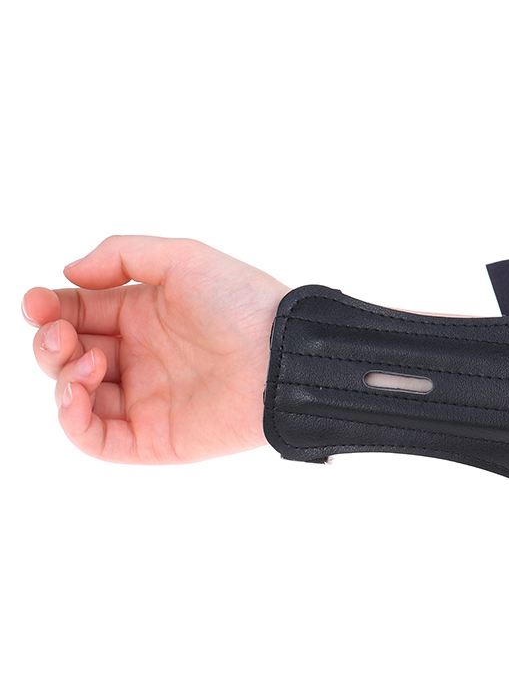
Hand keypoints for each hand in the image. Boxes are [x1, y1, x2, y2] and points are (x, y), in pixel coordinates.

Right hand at [23, 235, 290, 462]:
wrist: (284, 354)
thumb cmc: (243, 303)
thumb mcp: (182, 259)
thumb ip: (121, 256)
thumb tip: (68, 274)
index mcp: (142, 317)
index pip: (76, 314)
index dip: (48, 309)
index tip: (36, 302)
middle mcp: (139, 359)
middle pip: (66, 357)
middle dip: (49, 343)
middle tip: (59, 332)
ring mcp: (145, 401)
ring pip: (74, 398)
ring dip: (61, 377)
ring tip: (86, 358)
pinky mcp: (154, 439)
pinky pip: (96, 440)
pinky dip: (72, 420)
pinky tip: (77, 392)